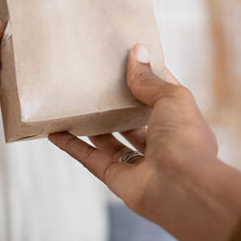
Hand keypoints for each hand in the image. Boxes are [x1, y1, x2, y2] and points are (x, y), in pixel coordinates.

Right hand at [49, 43, 218, 221]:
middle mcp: (161, 145)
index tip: (129, 61)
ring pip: (111, 141)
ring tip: (75, 104)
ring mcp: (139, 163)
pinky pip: (91, 159)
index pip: (162, 97)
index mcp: (181, 124)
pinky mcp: (117, 178)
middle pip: (134, 121)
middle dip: (118, 105)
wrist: (179, 188)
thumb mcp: (171, 98)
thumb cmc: (184, 139)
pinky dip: (73, 146)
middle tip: (97, 83)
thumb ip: (149, 80)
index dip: (147, 80)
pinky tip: (56, 132)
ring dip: (93, 125)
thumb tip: (136, 52)